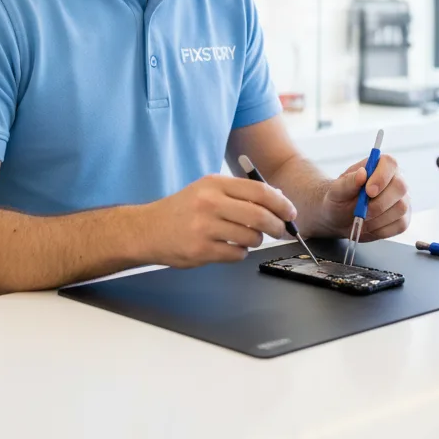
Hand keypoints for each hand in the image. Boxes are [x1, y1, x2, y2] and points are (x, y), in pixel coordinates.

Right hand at [143, 174, 296, 267]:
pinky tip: (231, 248)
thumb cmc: (182, 210)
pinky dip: (241, 253)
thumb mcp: (207, 190)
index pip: (259, 190)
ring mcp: (204, 227)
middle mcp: (210, 202)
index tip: (290, 212)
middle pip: (260, 215)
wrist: (148, 229)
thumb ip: (238, 192)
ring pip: (250, 237)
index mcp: (215, 183)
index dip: (281, 203)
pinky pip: (236, 254)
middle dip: (277, 226)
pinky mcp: (201, 250)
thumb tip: (276, 198)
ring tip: (249, 238)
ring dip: (257, 241)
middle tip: (282, 230)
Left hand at [317, 154, 410, 240]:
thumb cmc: (339, 199)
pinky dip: (381, 229)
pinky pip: (400, 225)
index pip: (390, 163)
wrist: (340, 219)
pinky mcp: (403, 219)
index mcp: (380, 166)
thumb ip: (348, 182)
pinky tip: (370, 226)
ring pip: (401, 208)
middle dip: (379, 202)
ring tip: (362, 217)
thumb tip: (363, 173)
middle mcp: (395, 180)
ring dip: (378, 217)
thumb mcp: (336, 190)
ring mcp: (402, 200)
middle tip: (362, 210)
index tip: (368, 191)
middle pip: (400, 187)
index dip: (382, 176)